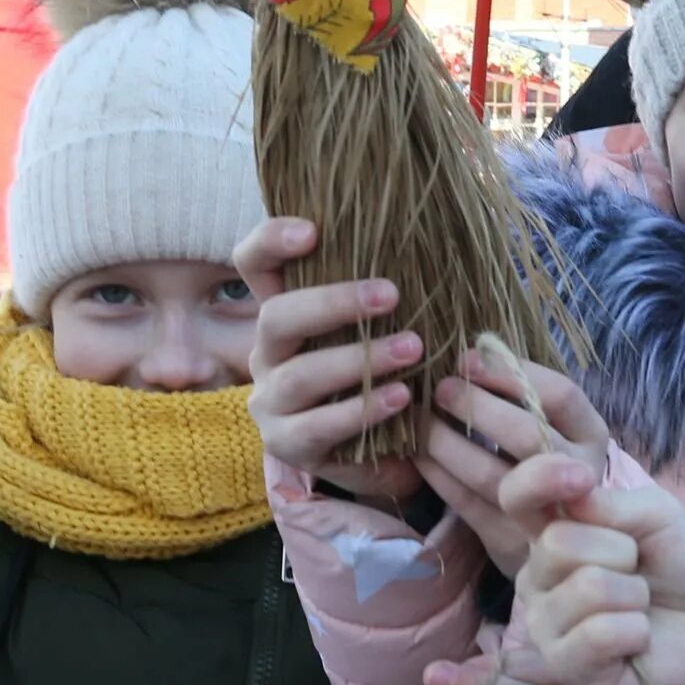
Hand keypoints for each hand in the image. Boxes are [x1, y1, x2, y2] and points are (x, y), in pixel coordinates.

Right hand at [235, 216, 422, 503]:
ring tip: (411, 349)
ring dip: (359, 359)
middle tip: (392, 295)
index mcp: (284, 313)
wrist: (384, 454)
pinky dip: (363, 409)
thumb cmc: (381, 375)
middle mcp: (267, 353)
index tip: (312, 231)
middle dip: (332, 303)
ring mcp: (272, 401)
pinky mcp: (288, 444)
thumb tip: (430, 251)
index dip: (271, 240)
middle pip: (275, 317)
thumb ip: (381, 298)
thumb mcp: (378, 330)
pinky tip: (401, 397)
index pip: (254, 264)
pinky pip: (319, 426)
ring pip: (299, 375)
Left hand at [419, 346, 612, 576]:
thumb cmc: (549, 462)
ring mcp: (544, 514)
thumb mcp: (555, 426)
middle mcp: (578, 475)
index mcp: (592, 434)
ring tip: (423, 419)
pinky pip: (464, 502)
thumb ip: (524, 394)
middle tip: (441, 390)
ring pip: (488, 473)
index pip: (560, 394)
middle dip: (476, 407)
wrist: (560, 539)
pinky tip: (418, 454)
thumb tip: (468, 355)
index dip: (509, 372)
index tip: (467, 359)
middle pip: (526, 435)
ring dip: (445, 441)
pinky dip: (436, 474)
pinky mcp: (508, 542)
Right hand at [504, 453, 684, 684]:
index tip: (582, 477)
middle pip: (557, 542)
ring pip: (586, 588)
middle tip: (638, 570)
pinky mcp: (568, 668)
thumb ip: (613, 503)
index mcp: (552, 533)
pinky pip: (598, 635)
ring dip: (633, 594)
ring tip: (640, 606)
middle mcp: (539, 579)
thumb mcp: (659, 515)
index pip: (517, 497)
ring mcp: (548, 626)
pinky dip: (635, 630)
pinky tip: (639, 638)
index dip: (540, 479)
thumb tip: (573, 497)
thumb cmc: (683, 567)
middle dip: (620, 550)